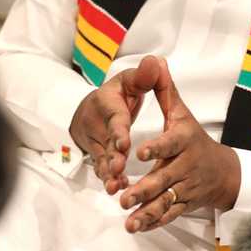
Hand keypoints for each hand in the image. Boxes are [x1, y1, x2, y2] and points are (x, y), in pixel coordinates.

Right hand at [69, 56, 160, 194]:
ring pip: (103, 158)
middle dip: (113, 156)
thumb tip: (156, 62)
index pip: (115, 117)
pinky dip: (109, 179)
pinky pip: (102, 168)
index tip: (125, 142)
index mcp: (107, 102)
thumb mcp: (130, 80)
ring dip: (109, 172)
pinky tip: (116, 189)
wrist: (93, 109)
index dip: (119, 130)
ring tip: (115, 186)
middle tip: (118, 168)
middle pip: (107, 141)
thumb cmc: (118, 93)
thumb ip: (144, 76)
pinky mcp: (98, 155)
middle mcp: (97, 123)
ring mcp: (96, 141)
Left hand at [120, 57, 240, 233]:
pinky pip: (169, 214)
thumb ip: (166, 92)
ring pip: (166, 201)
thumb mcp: (183, 114)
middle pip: (164, 180)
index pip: (170, 144)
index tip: (140, 153)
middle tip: (123, 197)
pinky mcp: (184, 204)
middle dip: (144, 189)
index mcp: (183, 141)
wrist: (223, 171)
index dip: (157, 148)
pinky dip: (153, 222)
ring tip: (128, 220)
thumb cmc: (195, 139)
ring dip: (147, 211)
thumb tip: (157, 62)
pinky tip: (136, 227)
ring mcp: (185, 188)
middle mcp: (185, 166)